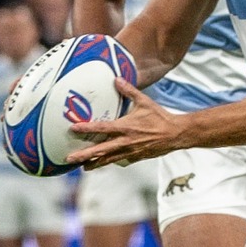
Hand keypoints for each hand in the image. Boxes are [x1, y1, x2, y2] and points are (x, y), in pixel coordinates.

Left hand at [67, 80, 189, 169]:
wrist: (176, 134)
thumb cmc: (160, 117)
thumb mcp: (144, 101)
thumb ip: (129, 90)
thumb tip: (117, 79)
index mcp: (125, 127)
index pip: (102, 128)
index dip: (86, 128)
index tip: (73, 128)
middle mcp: (125, 141)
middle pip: (100, 150)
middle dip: (84, 155)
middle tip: (69, 159)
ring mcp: (130, 152)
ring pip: (108, 160)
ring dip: (94, 163)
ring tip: (83, 167)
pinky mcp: (136, 157)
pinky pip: (120, 160)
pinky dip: (110, 162)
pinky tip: (103, 163)